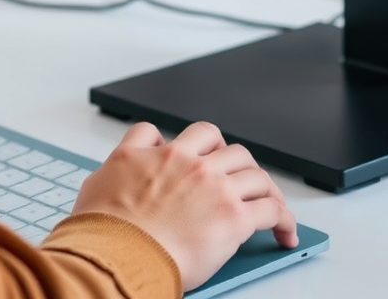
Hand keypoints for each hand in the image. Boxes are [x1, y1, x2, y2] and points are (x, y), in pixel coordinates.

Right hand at [72, 121, 297, 290]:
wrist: (119, 254)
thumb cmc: (107, 226)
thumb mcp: (103, 174)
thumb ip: (127, 155)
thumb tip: (134, 153)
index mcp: (162, 152)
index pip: (193, 134)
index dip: (201, 144)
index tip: (205, 157)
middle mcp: (191, 163)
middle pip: (230, 148)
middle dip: (237, 162)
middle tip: (239, 180)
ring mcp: (215, 187)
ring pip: (255, 172)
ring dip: (265, 187)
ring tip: (270, 202)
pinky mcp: (234, 218)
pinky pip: (272, 208)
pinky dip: (283, 217)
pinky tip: (284, 230)